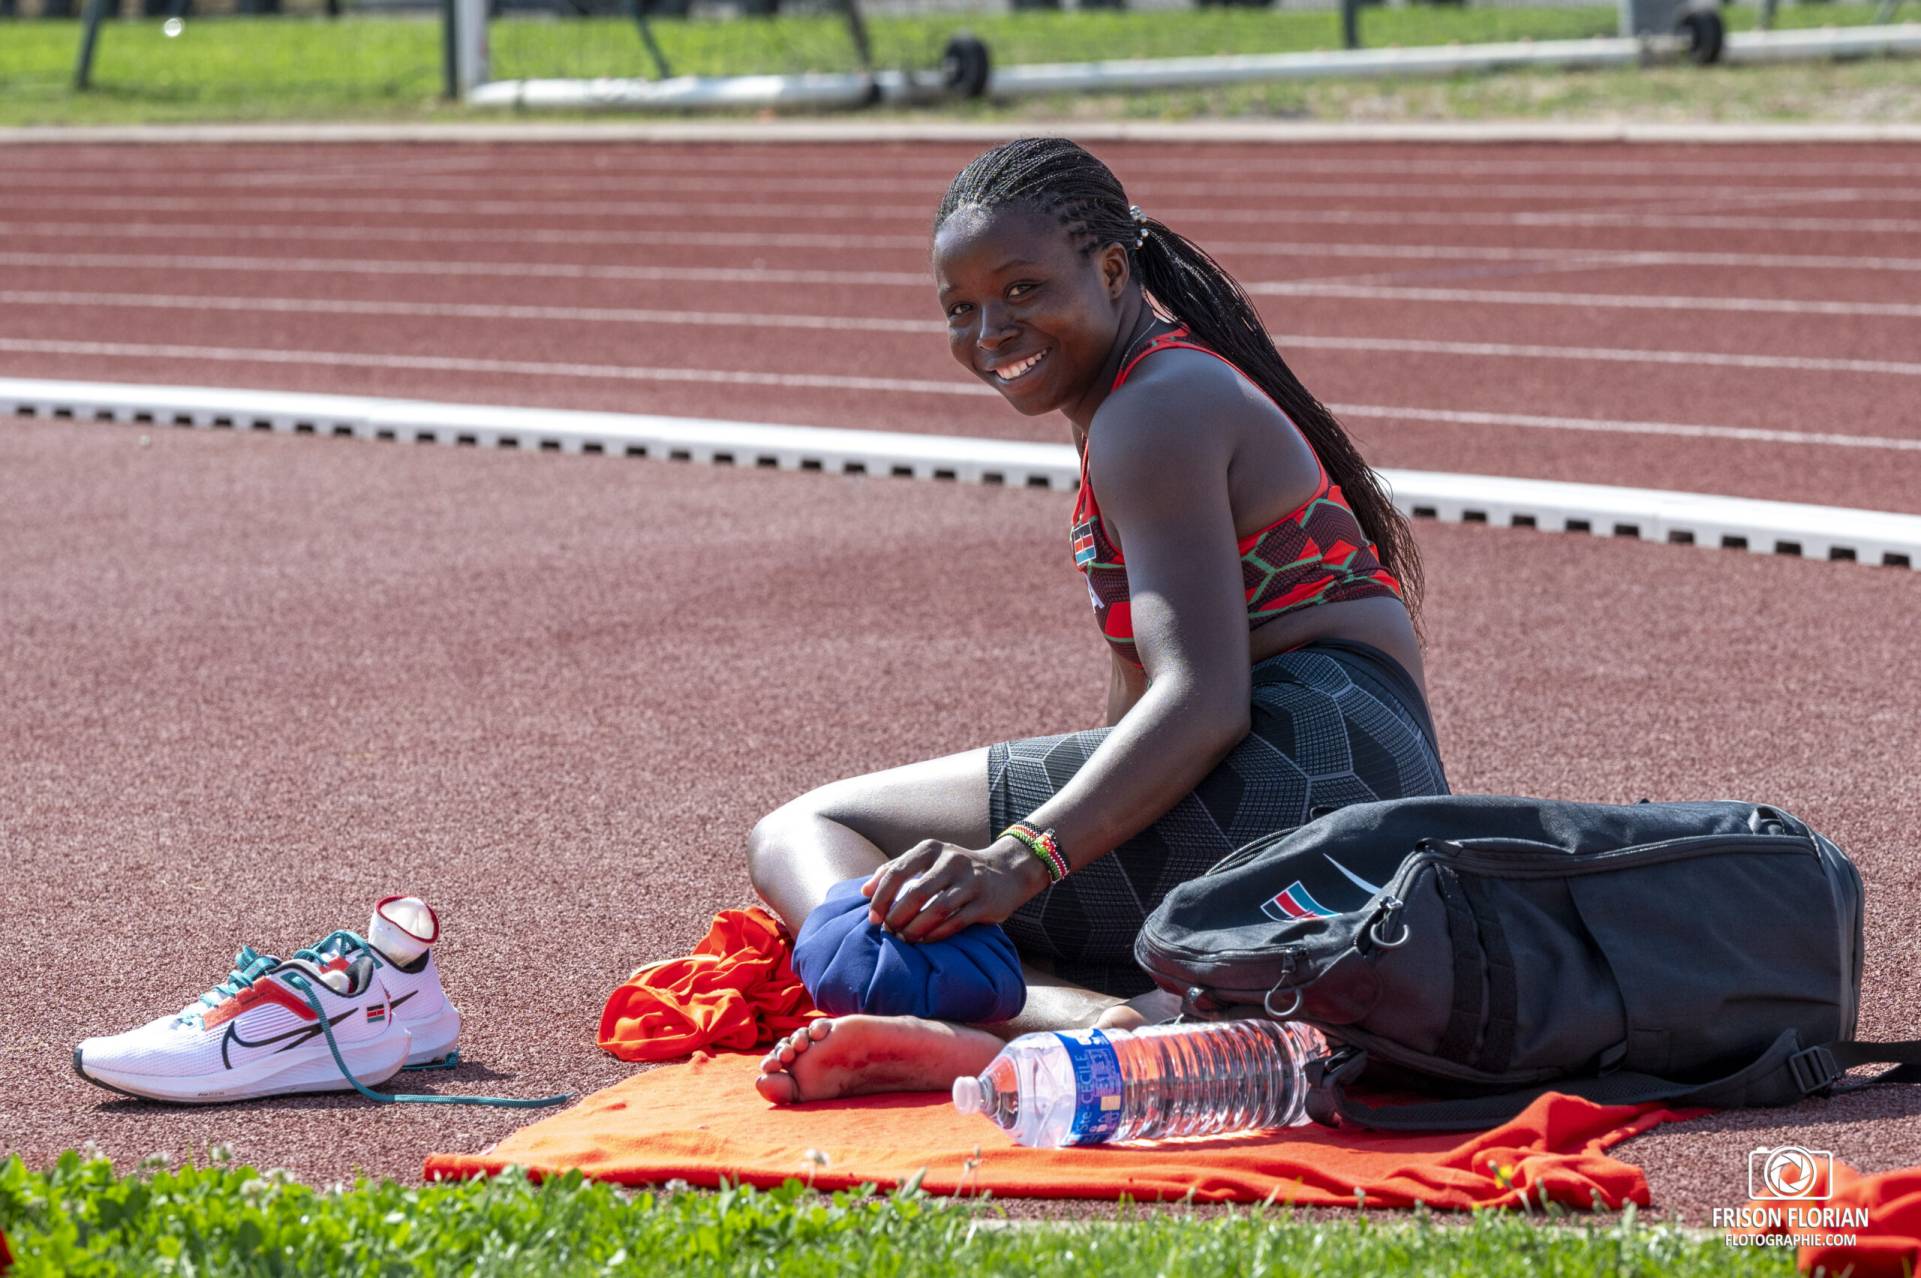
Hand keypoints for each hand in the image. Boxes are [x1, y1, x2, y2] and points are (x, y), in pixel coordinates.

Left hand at [860, 838, 1050, 943]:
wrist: (1007, 871)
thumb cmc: (956, 869)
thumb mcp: (928, 860)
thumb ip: (896, 870)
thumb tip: (864, 891)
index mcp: (932, 848)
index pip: (897, 871)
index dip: (881, 897)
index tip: (872, 918)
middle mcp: (952, 861)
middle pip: (916, 892)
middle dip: (897, 916)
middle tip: (889, 931)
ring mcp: (971, 881)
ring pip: (936, 909)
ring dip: (915, 928)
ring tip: (904, 938)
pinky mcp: (985, 903)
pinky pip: (955, 922)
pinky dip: (936, 934)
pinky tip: (924, 941)